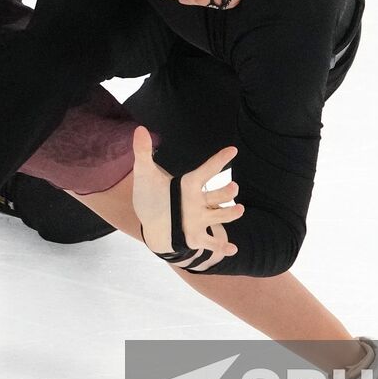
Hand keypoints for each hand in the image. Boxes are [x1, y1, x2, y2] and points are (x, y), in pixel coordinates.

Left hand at [131, 126, 241, 268]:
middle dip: (226, 192)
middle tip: (233, 187)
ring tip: (238, 209)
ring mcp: (199, 220)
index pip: (207, 170)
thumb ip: (143, 152)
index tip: (232, 150)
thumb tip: (139, 129)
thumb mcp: (145, 174)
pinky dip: (221, 247)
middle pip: (216, 196)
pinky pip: (210, 243)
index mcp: (188, 185)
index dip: (219, 160)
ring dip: (229, 214)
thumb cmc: (151, 195)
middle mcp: (198, 202)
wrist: (149, 221)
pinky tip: (231, 250)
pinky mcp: (195, 237)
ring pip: (218, 216)